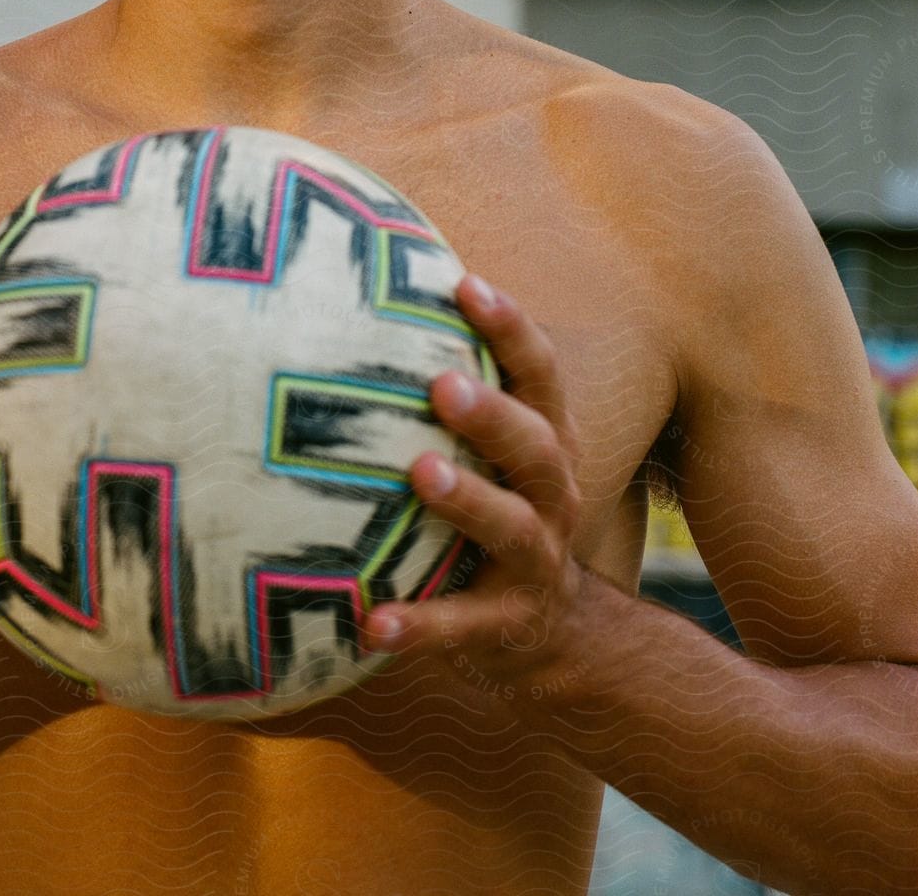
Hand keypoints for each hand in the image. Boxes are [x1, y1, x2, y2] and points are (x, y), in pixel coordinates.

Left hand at [365, 273, 585, 686]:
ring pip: (511, 526)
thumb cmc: (496, 505)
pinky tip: (372, 624)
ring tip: (421, 475)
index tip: (465, 284)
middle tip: (441, 384)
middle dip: (491, 413)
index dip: (510, 327)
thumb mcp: (492, 449)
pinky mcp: (507, 624)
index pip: (539, 372)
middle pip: (533, 444)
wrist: (555, 633)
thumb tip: (361, 298)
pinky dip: (421, 626)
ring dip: (469, 500)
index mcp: (544, 440)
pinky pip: (463, 627)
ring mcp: (535, 560)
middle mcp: (551, 492)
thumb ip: (452, 388)